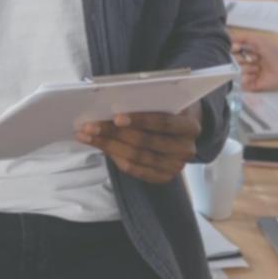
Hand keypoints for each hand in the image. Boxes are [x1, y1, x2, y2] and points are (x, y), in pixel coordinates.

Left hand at [76, 106, 201, 183]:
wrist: (183, 130)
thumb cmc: (169, 109)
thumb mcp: (166, 101)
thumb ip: (149, 102)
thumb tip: (113, 104)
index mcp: (190, 126)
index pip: (164, 122)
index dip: (140, 120)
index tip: (116, 117)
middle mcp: (186, 150)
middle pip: (145, 142)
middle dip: (114, 133)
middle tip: (89, 126)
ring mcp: (175, 166)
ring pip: (136, 157)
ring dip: (107, 145)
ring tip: (86, 136)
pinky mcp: (163, 177)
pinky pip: (135, 170)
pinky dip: (115, 158)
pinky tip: (99, 147)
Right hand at [232, 35, 277, 90]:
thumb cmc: (275, 54)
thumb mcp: (260, 40)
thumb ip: (245, 37)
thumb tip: (230, 37)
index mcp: (252, 53)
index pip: (237, 51)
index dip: (234, 50)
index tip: (235, 48)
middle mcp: (251, 63)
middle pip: (236, 62)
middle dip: (240, 60)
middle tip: (250, 59)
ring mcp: (253, 74)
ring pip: (239, 73)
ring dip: (246, 69)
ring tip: (257, 68)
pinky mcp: (255, 85)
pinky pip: (243, 84)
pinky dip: (247, 80)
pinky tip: (254, 76)